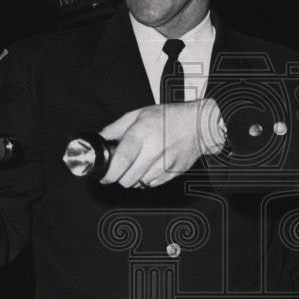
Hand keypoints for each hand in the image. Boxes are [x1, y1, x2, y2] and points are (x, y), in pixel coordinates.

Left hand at [98, 99, 224, 187]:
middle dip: (119, 178)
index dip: (110, 172)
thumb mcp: (139, 114)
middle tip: (119, 171)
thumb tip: (100, 139)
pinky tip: (149, 167)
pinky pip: (152, 184)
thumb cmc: (168, 118)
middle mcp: (154, 148)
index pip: (122, 159)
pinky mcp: (174, 172)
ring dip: (133, 179)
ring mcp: (166, 162)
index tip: (104, 177)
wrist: (198, 125)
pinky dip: (146, 180)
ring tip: (137, 165)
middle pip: (129, 177)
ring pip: (140, 183)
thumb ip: (116, 128)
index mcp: (142, 131)